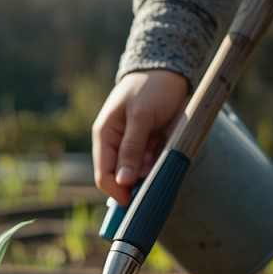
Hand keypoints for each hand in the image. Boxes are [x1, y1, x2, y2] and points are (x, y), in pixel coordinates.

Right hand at [91, 70, 188, 205]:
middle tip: (156, 159)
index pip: (104, 176)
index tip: (135, 203)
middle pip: (123, 178)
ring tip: (161, 138)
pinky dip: (163, 158)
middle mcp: (116, 146)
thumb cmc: (149, 88)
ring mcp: (134, 147)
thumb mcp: (140, 116)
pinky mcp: (151, 147)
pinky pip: (157, 164)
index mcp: (104, 137)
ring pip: (143, 173)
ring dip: (154, 166)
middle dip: (140, 177)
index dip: (117, 192)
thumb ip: (132, 149)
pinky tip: (166, 138)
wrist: (169, 70)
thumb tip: (123, 181)